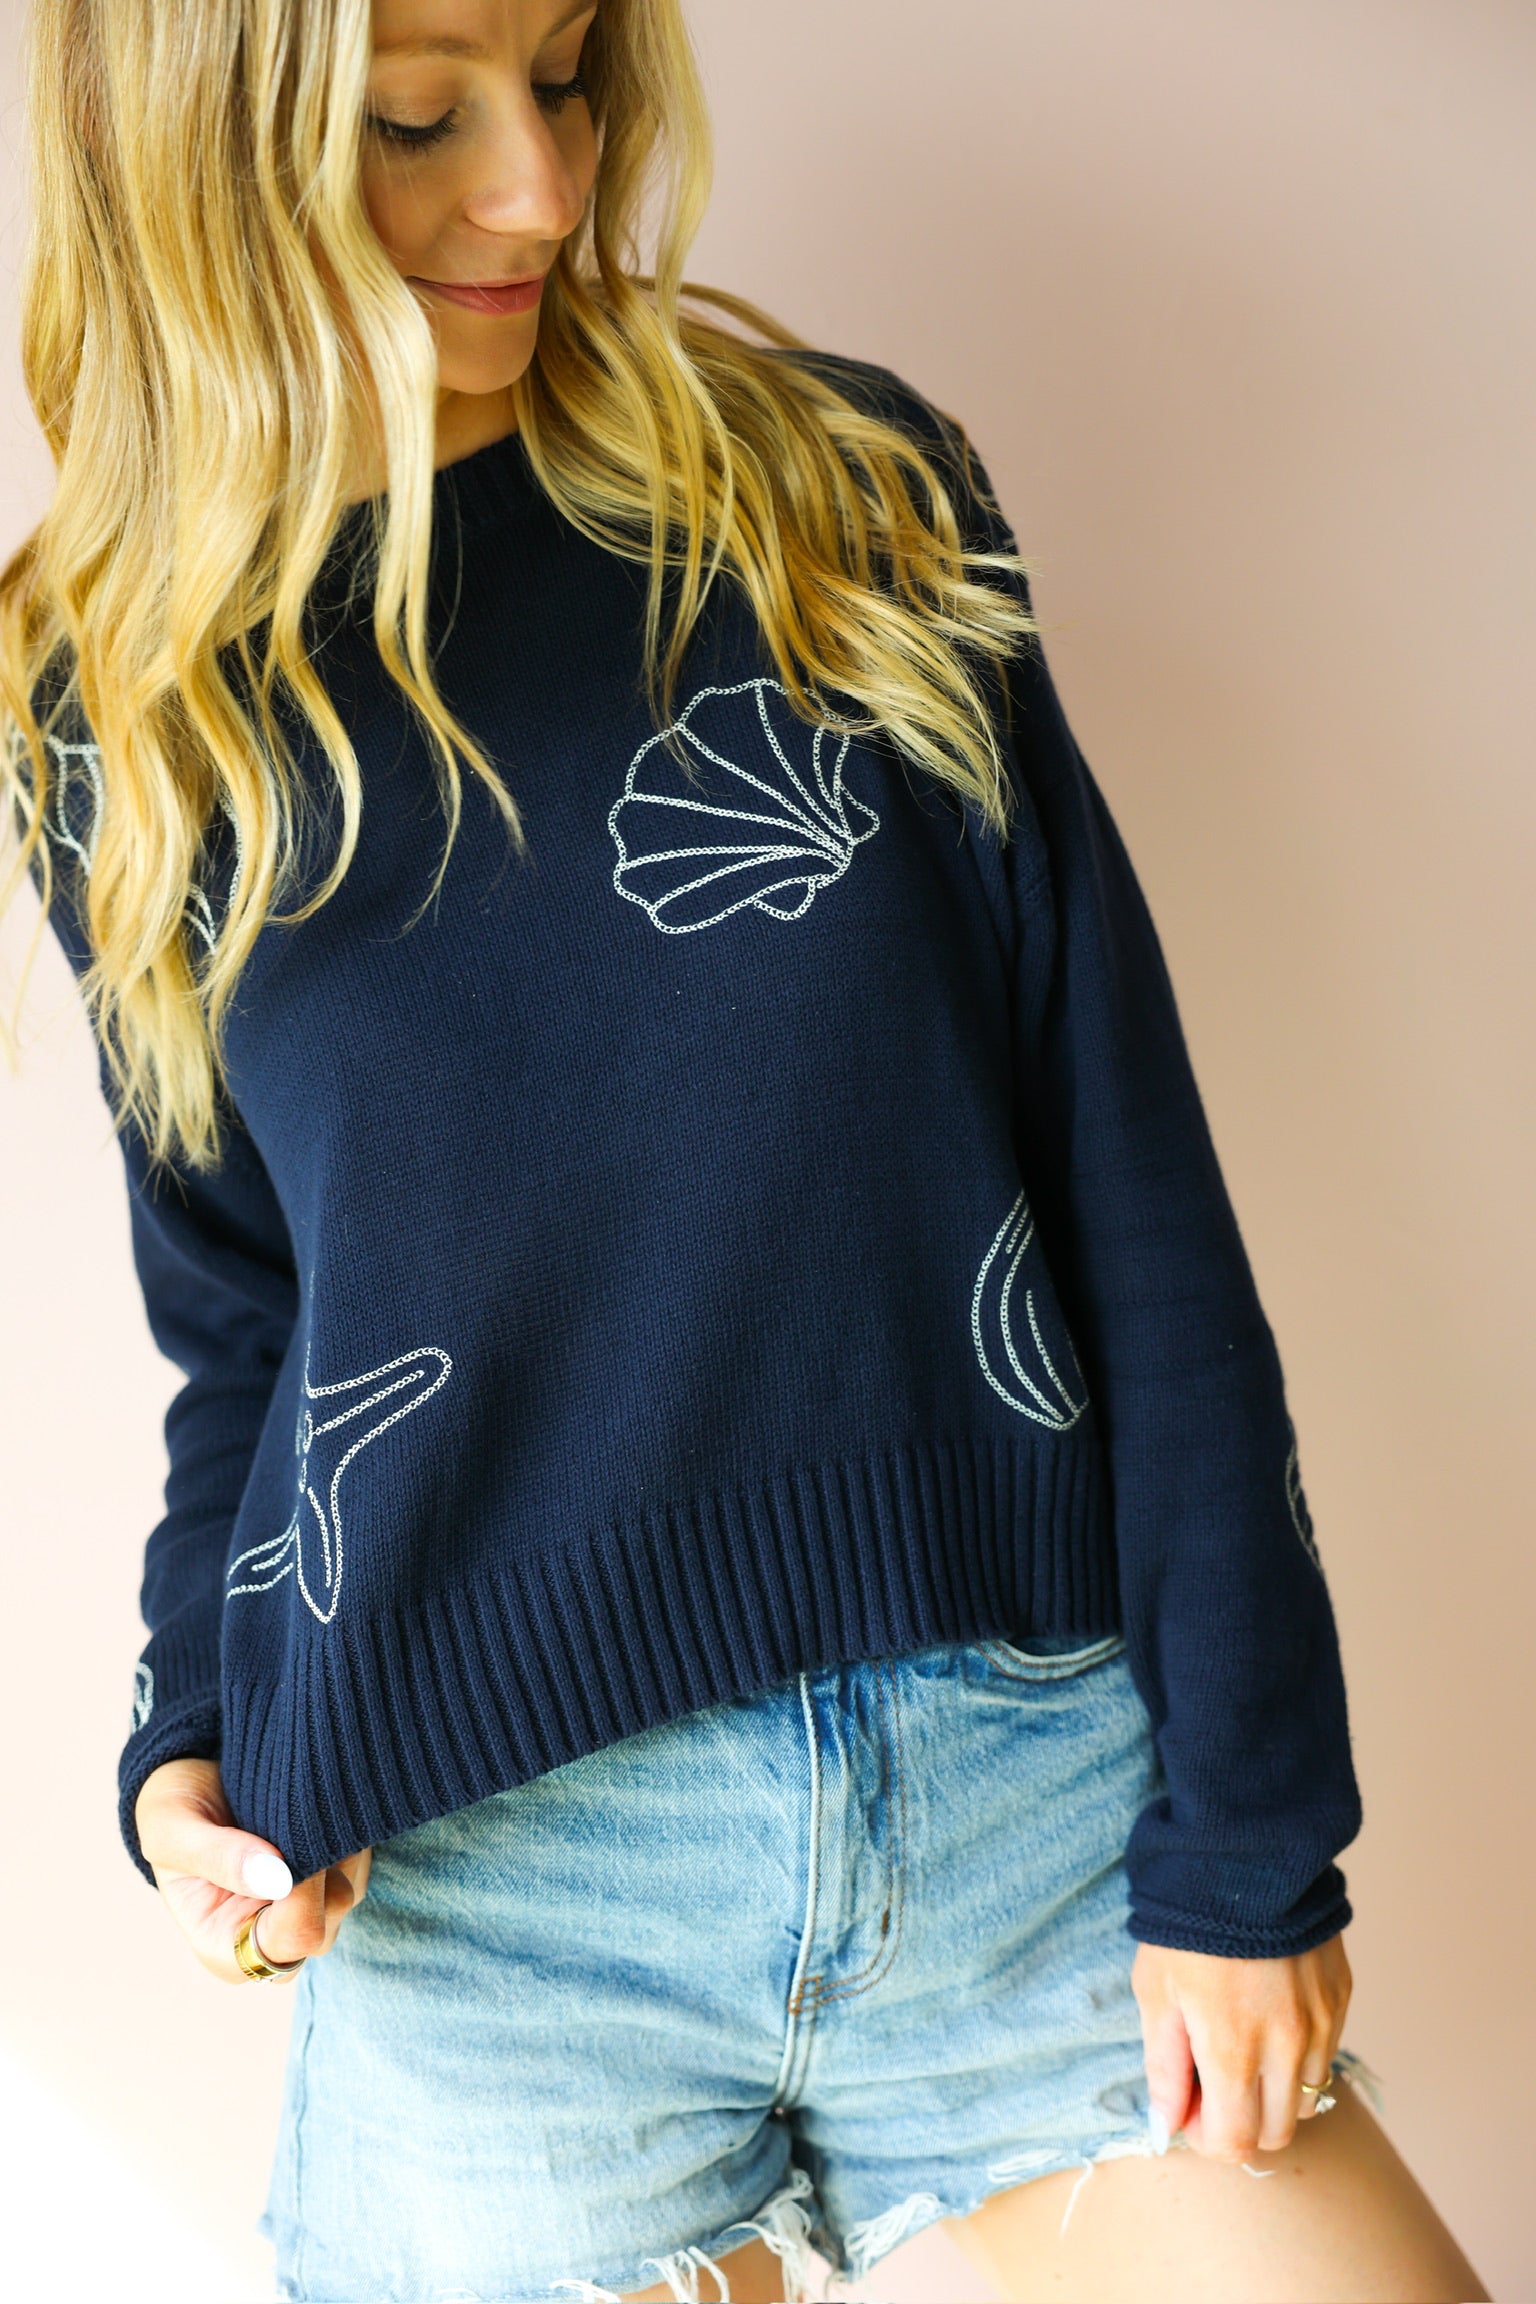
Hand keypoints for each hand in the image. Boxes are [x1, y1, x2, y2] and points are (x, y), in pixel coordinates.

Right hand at [135, 1756, 371, 1985]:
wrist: (192, 1780)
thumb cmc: (173, 1814)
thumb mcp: (172, 1830)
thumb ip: (218, 1856)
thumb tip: (277, 1878)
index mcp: (224, 1948)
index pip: (290, 1941)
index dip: (301, 1893)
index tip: (286, 1843)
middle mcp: (269, 1943)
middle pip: (325, 1925)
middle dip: (318, 1871)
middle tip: (291, 1820)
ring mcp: (303, 1915)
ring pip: (347, 1893)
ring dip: (332, 1849)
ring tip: (292, 1814)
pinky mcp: (328, 1883)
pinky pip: (357, 1867)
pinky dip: (344, 1837)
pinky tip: (312, 1814)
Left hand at [1132, 1932, 1351, 2159]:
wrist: (1244, 1855)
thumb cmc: (1187, 1923)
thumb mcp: (1156, 1992)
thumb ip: (1165, 2069)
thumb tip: (1168, 2125)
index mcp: (1233, 2051)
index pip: (1235, 2143)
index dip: (1207, 2137)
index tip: (1190, 2108)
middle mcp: (1287, 2048)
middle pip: (1277, 2133)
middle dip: (1243, 2122)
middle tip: (1214, 2081)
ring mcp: (1321, 2024)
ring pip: (1306, 2098)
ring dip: (1274, 2090)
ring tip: (1243, 2043)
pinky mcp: (1340, 1998)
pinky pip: (1324, 2053)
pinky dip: (1298, 2054)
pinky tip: (1270, 2013)